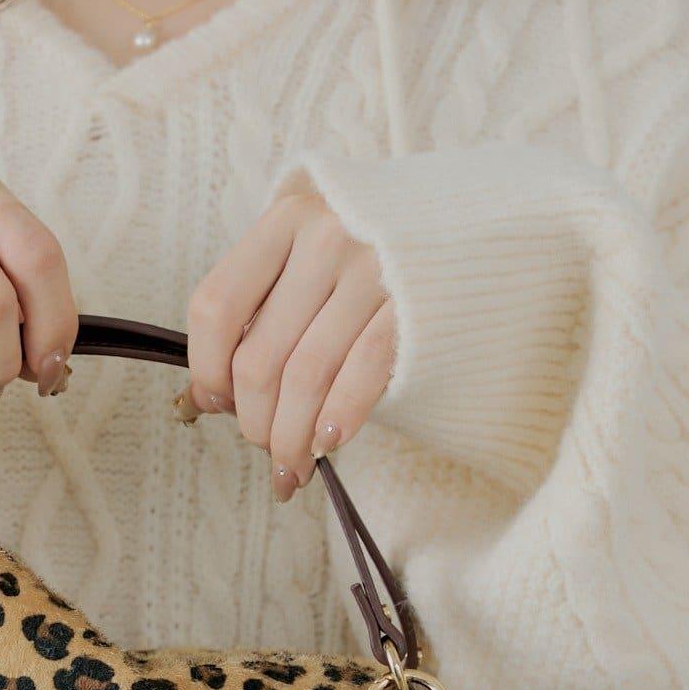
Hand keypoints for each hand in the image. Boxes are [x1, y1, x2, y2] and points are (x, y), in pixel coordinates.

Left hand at [186, 191, 395, 499]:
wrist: (482, 221)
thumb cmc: (380, 248)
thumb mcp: (313, 249)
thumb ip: (264, 305)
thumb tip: (208, 396)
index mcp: (287, 220)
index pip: (216, 307)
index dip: (206, 370)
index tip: (213, 404)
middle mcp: (327, 238)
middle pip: (259, 357)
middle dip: (254, 422)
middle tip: (264, 448)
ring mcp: (375, 270)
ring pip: (306, 377)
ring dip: (290, 439)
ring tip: (289, 469)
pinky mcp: (416, 306)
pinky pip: (361, 375)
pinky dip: (336, 419)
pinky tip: (325, 446)